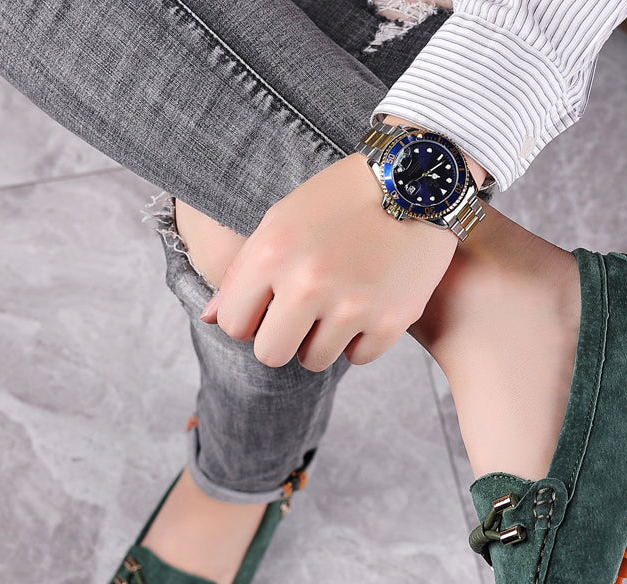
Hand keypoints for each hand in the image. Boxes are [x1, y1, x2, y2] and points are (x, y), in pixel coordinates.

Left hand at [203, 151, 458, 371]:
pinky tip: (370, 303)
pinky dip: (361, 338)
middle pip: (270, 354)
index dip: (250, 319)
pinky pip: (358, 358)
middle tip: (303, 316)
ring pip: (315, 360)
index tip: (269, 306)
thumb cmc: (341, 200)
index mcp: (271, 254)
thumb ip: (242, 273)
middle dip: (282, 339)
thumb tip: (209, 318)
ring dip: (323, 339)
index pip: (234, 325)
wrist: (417, 181)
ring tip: (339, 303)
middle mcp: (308, 283)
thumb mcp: (281, 221)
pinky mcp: (391, 321)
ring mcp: (352, 306)